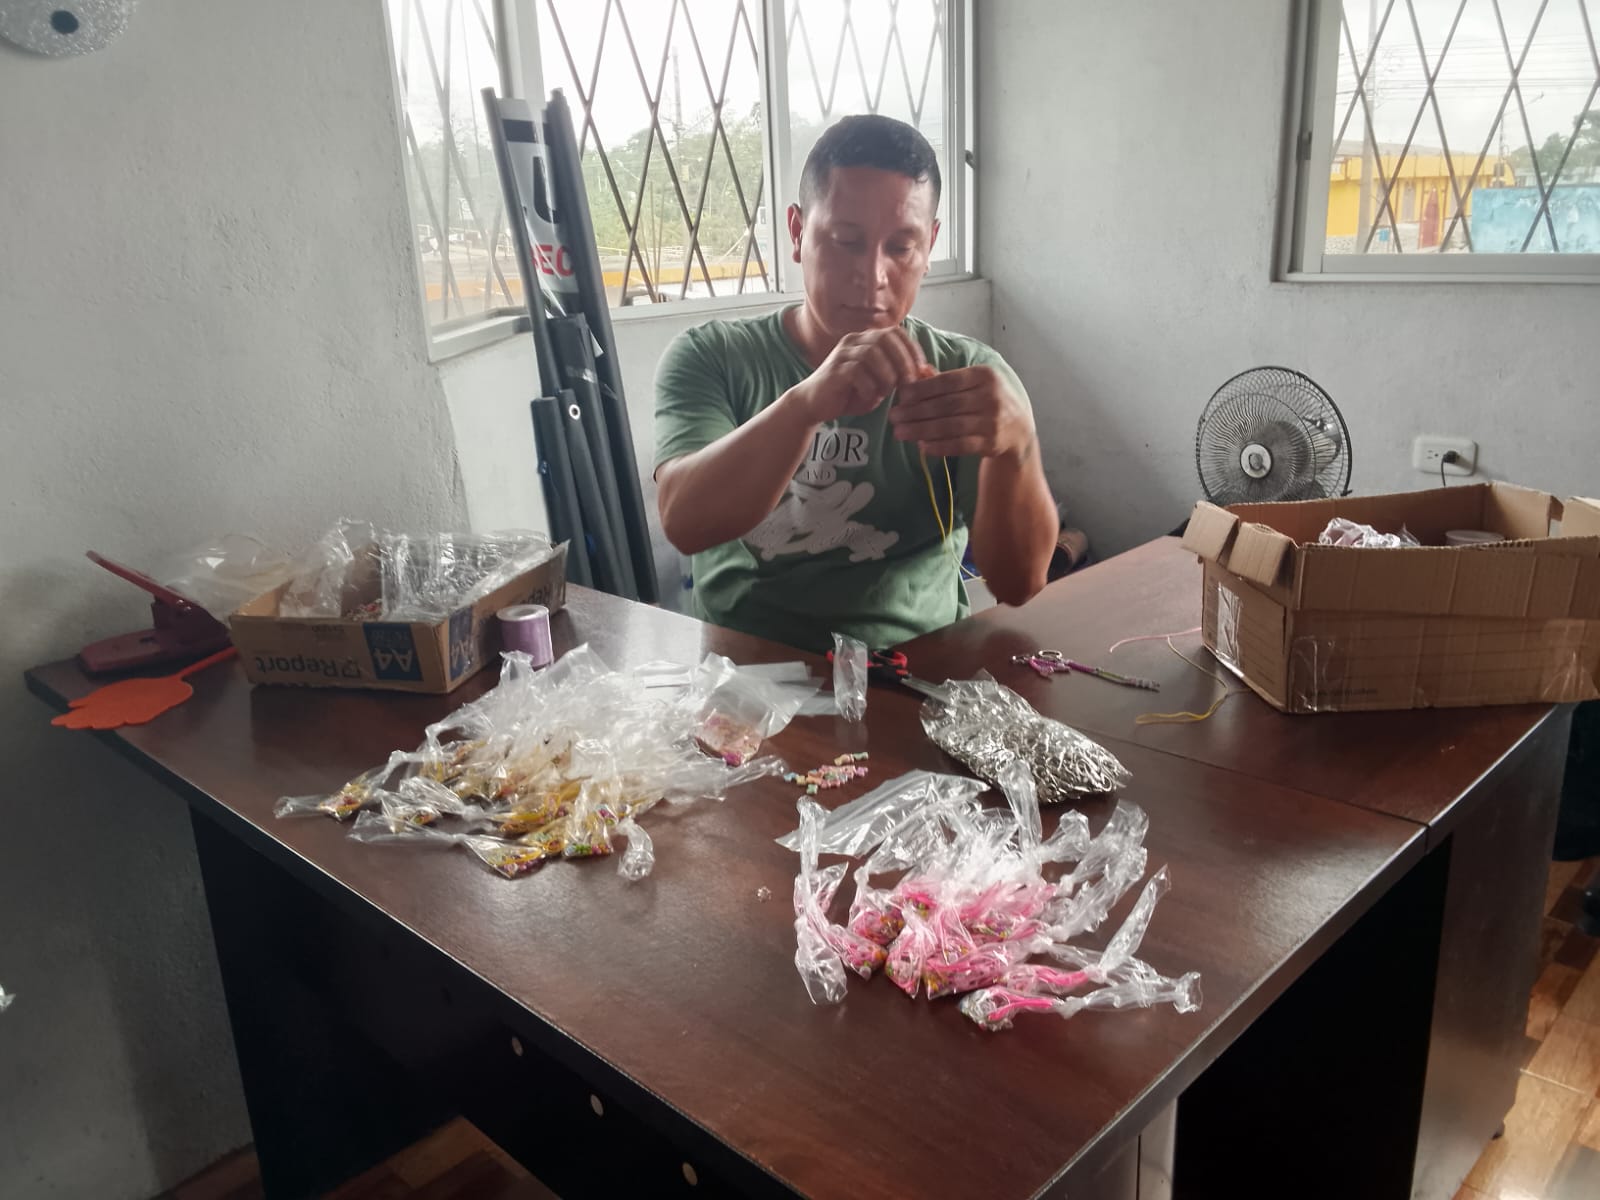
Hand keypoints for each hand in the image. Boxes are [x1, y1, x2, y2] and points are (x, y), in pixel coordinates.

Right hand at [789, 326, 927, 423]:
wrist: (815, 404)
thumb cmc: (851, 393)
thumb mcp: (881, 384)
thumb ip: (899, 376)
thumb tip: (928, 372)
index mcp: (866, 340)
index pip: (895, 332)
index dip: (911, 348)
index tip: (921, 369)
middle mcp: (854, 341)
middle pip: (885, 339)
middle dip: (902, 360)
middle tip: (909, 382)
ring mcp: (842, 354)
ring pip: (872, 354)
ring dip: (886, 374)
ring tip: (888, 391)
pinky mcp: (834, 370)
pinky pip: (856, 371)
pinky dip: (869, 385)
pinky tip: (870, 396)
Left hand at [890, 365, 1035, 459]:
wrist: (1019, 427)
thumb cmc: (988, 399)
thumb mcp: (974, 382)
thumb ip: (947, 378)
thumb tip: (918, 370)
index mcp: (984, 375)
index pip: (948, 381)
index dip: (922, 388)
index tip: (901, 395)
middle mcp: (990, 397)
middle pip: (946, 405)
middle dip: (916, 411)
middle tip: (893, 417)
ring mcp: (992, 421)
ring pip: (951, 426)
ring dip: (922, 430)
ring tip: (900, 432)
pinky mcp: (992, 443)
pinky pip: (961, 445)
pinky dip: (940, 446)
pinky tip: (922, 446)